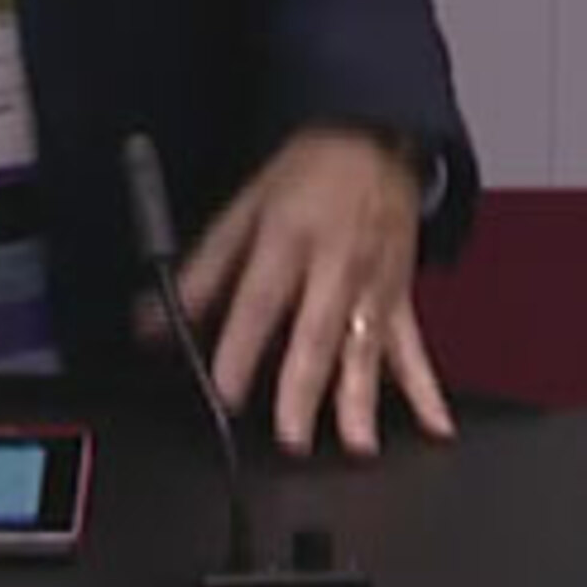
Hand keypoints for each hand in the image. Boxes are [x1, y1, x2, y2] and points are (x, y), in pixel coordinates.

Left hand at [166, 124, 454, 458]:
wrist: (374, 141)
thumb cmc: (306, 177)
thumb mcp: (242, 210)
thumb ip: (201, 272)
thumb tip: (152, 323)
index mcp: (288, 239)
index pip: (261, 300)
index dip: (242, 347)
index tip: (227, 391)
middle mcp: (334, 266)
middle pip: (317, 334)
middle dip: (304, 391)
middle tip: (292, 439)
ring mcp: (372, 285)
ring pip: (366, 348)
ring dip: (361, 400)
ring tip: (357, 445)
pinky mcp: (400, 298)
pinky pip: (414, 347)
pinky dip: (426, 390)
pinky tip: (434, 425)